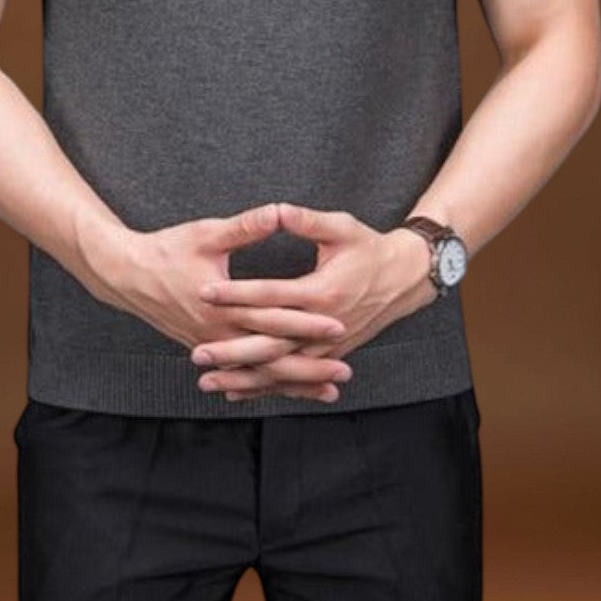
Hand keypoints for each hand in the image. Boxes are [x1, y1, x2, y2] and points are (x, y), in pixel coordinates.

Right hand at [96, 202, 351, 384]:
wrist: (128, 275)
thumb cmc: (168, 250)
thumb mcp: (208, 233)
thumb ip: (246, 226)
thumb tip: (278, 211)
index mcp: (223, 307)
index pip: (274, 318)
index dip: (308, 322)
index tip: (339, 324)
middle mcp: (218, 334)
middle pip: (271, 359)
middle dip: (309, 367)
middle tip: (345, 374)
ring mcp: (212, 346)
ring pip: (259, 374)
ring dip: (294, 383)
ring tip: (329, 391)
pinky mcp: (207, 348)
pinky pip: (243, 374)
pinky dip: (268, 385)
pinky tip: (290, 390)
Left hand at [193, 202, 437, 401]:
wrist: (404, 278)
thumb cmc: (370, 248)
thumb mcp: (341, 227)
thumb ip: (306, 221)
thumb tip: (277, 209)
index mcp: (322, 291)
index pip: (270, 294)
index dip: (236, 293)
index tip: (204, 291)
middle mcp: (323, 325)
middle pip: (269, 342)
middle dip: (231, 350)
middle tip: (197, 353)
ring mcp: (327, 346)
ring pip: (279, 368)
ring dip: (243, 377)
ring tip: (206, 381)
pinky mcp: (329, 356)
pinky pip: (292, 377)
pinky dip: (264, 386)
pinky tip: (236, 391)